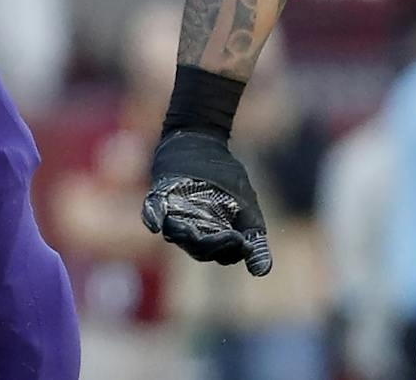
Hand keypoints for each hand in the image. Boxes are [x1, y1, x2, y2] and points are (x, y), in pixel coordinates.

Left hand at [142, 129, 273, 274]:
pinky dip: (154, 216)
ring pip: (176, 233)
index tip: (244, 242)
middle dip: (214, 244)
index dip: (232, 250)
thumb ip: (253, 239)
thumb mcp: (247, 210)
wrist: (204, 144)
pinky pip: (152, 211)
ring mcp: (173, 214)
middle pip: (199, 248)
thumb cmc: (226, 182)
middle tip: (232, 237)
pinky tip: (156, 224)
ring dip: (185, 235)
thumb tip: (262, 272)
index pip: (221, 254)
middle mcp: (192, 231)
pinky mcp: (157, 197)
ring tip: (194, 232)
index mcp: (214, 237)